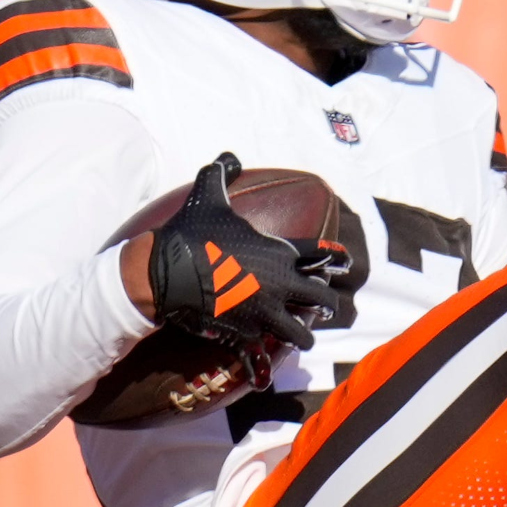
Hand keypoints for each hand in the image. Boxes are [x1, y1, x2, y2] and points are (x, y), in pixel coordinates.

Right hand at [130, 156, 341, 352]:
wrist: (164, 272)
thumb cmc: (190, 233)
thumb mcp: (207, 195)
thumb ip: (221, 173)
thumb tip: (228, 156)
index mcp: (280, 252)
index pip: (324, 258)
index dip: (336, 261)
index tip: (342, 265)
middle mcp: (279, 285)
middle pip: (322, 300)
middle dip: (325, 304)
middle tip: (324, 306)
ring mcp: (264, 313)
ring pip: (300, 334)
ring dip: (303, 335)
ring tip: (302, 336)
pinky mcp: (244, 334)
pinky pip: (266, 347)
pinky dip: (268, 350)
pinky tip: (267, 350)